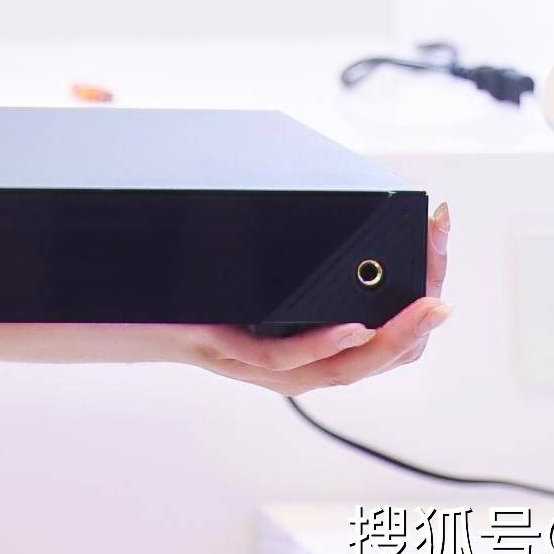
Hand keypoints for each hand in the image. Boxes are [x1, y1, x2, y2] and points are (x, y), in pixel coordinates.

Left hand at [165, 200, 453, 394]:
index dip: (425, 283)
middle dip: (425, 305)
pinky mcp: (228, 354)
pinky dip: (326, 346)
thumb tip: (347, 183)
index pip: (391, 332)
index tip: (437, 225)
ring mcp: (263, 363)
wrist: (115, 304)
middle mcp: (296, 360)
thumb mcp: (252, 251)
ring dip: (396, 335)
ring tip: (429, 304)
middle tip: (439, 246)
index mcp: (312, 338)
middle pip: (384, 353)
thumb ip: (297, 231)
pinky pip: (287, 363)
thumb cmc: (181, 275)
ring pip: (347, 369)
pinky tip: (354, 327)